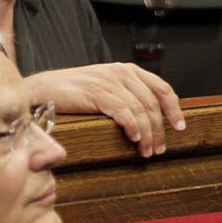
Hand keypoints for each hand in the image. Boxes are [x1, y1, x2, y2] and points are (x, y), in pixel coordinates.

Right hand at [28, 63, 184, 156]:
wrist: (41, 89)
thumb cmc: (73, 92)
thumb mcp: (105, 88)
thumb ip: (126, 95)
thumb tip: (149, 119)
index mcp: (127, 71)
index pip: (162, 88)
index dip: (174, 108)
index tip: (180, 127)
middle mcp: (121, 73)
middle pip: (152, 103)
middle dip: (160, 129)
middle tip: (159, 149)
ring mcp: (109, 82)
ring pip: (139, 110)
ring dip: (147, 134)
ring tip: (146, 151)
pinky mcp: (96, 93)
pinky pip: (122, 111)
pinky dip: (132, 126)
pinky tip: (134, 138)